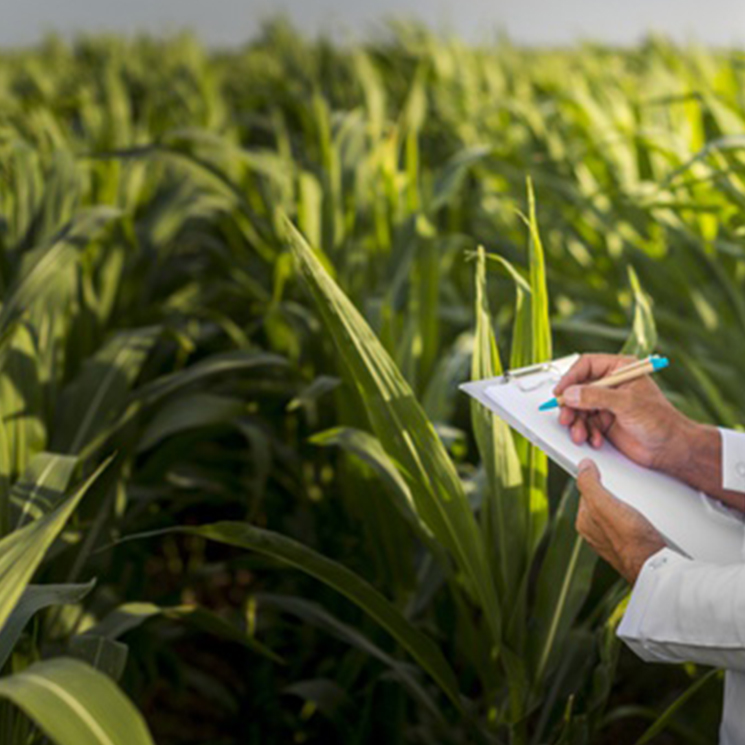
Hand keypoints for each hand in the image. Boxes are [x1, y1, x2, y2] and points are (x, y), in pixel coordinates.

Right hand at [553, 353, 693, 472]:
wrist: (670, 449)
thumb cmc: (660, 421)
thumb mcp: (627, 403)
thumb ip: (596, 397)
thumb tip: (570, 393)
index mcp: (620, 370)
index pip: (586, 365)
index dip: (571, 377)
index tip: (560, 391)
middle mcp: (611, 385)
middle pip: (578, 388)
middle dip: (570, 406)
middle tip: (566, 417)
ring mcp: (606, 404)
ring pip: (578, 408)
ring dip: (577, 423)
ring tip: (580, 434)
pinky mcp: (604, 422)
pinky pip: (585, 424)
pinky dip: (586, 433)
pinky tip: (595, 439)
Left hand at [576, 459, 665, 583]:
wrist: (656, 567)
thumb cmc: (632, 539)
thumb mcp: (605, 504)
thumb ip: (590, 484)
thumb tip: (583, 466)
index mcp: (584, 522)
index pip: (586, 491)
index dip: (597, 479)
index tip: (606, 472)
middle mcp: (595, 532)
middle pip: (602, 500)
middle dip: (614, 492)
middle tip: (627, 490)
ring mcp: (612, 539)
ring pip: (617, 512)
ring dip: (628, 504)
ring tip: (638, 504)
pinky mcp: (630, 544)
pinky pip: (630, 523)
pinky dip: (637, 517)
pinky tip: (645, 517)